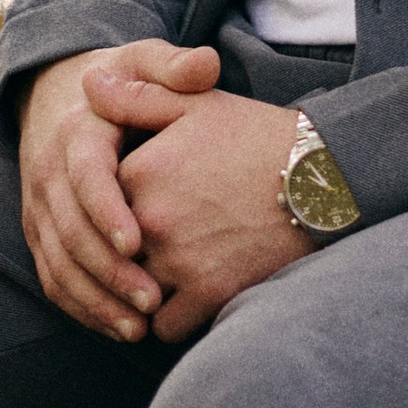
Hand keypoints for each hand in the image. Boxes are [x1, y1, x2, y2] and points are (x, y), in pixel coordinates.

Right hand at [17, 40, 217, 339]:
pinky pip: (53, 277)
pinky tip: (118, 328)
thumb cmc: (120, 80)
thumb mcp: (143, 60)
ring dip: (95, 300)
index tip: (138, 243)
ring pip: (58, 264)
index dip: (107, 211)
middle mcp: (50, 172)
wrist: (59, 93)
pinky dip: (80, 308)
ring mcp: (41, 207)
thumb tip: (205, 65)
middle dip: (108, 272)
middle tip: (152, 301)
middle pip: (71, 232)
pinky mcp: (40, 232)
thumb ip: (173, 66)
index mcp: (77, 132)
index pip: (85, 177)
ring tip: (139, 328)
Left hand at [88, 60, 313, 341]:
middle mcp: (153, 218)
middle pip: (111, 250)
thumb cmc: (256, 137)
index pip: (96, 202)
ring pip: (132, 291)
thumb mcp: (195, 105)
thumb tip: (86, 81)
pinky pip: (164, 326)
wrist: (321, 179)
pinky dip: (170, 317)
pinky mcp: (210, 294)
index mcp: (143, 171)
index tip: (136, 199)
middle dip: (124, 249)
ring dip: (142, 288)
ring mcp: (180, 260)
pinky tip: (186, 296)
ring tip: (168, 269)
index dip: (114, 203)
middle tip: (153, 239)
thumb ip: (135, 97)